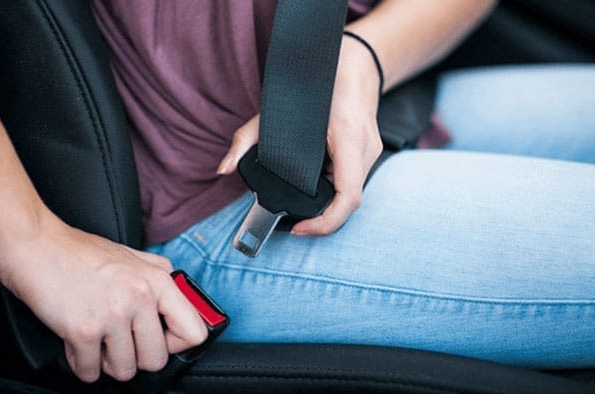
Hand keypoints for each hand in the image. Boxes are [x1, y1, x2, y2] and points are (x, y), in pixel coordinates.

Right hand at [0, 217, 207, 382]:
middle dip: (136, 358)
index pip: (194, 332)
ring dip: (107, 363)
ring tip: (98, 342)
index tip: (160, 341)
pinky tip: (77, 344)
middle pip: (156, 360)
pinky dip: (82, 365)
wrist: (35, 244)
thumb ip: (157, 272)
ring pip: (124, 371)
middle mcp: (140, 298)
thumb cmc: (78, 251)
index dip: (176, 344)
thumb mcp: (130, 254)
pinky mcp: (83, 330)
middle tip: (120, 344)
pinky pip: (90, 372)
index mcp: (157, 280)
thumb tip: (180, 291)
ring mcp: (113, 315)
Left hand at [217, 35, 382, 234]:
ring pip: (352, 193)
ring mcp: (371, 151)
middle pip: (348, 201)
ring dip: (329, 206)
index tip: (300, 228)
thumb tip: (223, 169)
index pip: (347, 196)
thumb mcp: (276, 109)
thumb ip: (246, 140)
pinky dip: (334, 192)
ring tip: (302, 210)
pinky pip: (353, 182)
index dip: (325, 222)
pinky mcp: (369, 152)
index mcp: (348, 138)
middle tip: (295, 224)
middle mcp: (364, 148)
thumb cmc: (318, 79)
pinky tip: (314, 191)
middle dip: (323, 219)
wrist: (355, 61)